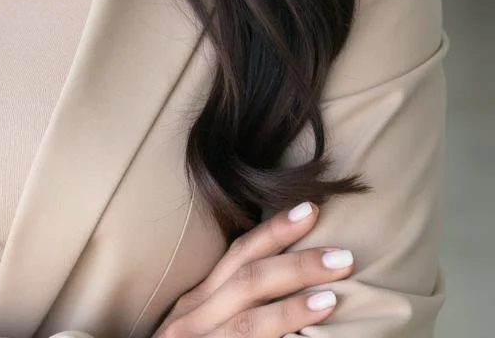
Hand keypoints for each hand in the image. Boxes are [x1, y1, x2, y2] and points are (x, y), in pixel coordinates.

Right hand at [152, 202, 353, 337]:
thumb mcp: (200, 326)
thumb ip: (231, 306)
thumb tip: (285, 279)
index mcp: (196, 300)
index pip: (238, 255)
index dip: (274, 231)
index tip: (311, 210)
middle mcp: (191, 318)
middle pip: (246, 281)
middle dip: (295, 264)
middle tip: (343, 256)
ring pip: (246, 322)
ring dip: (290, 308)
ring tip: (331, 297)